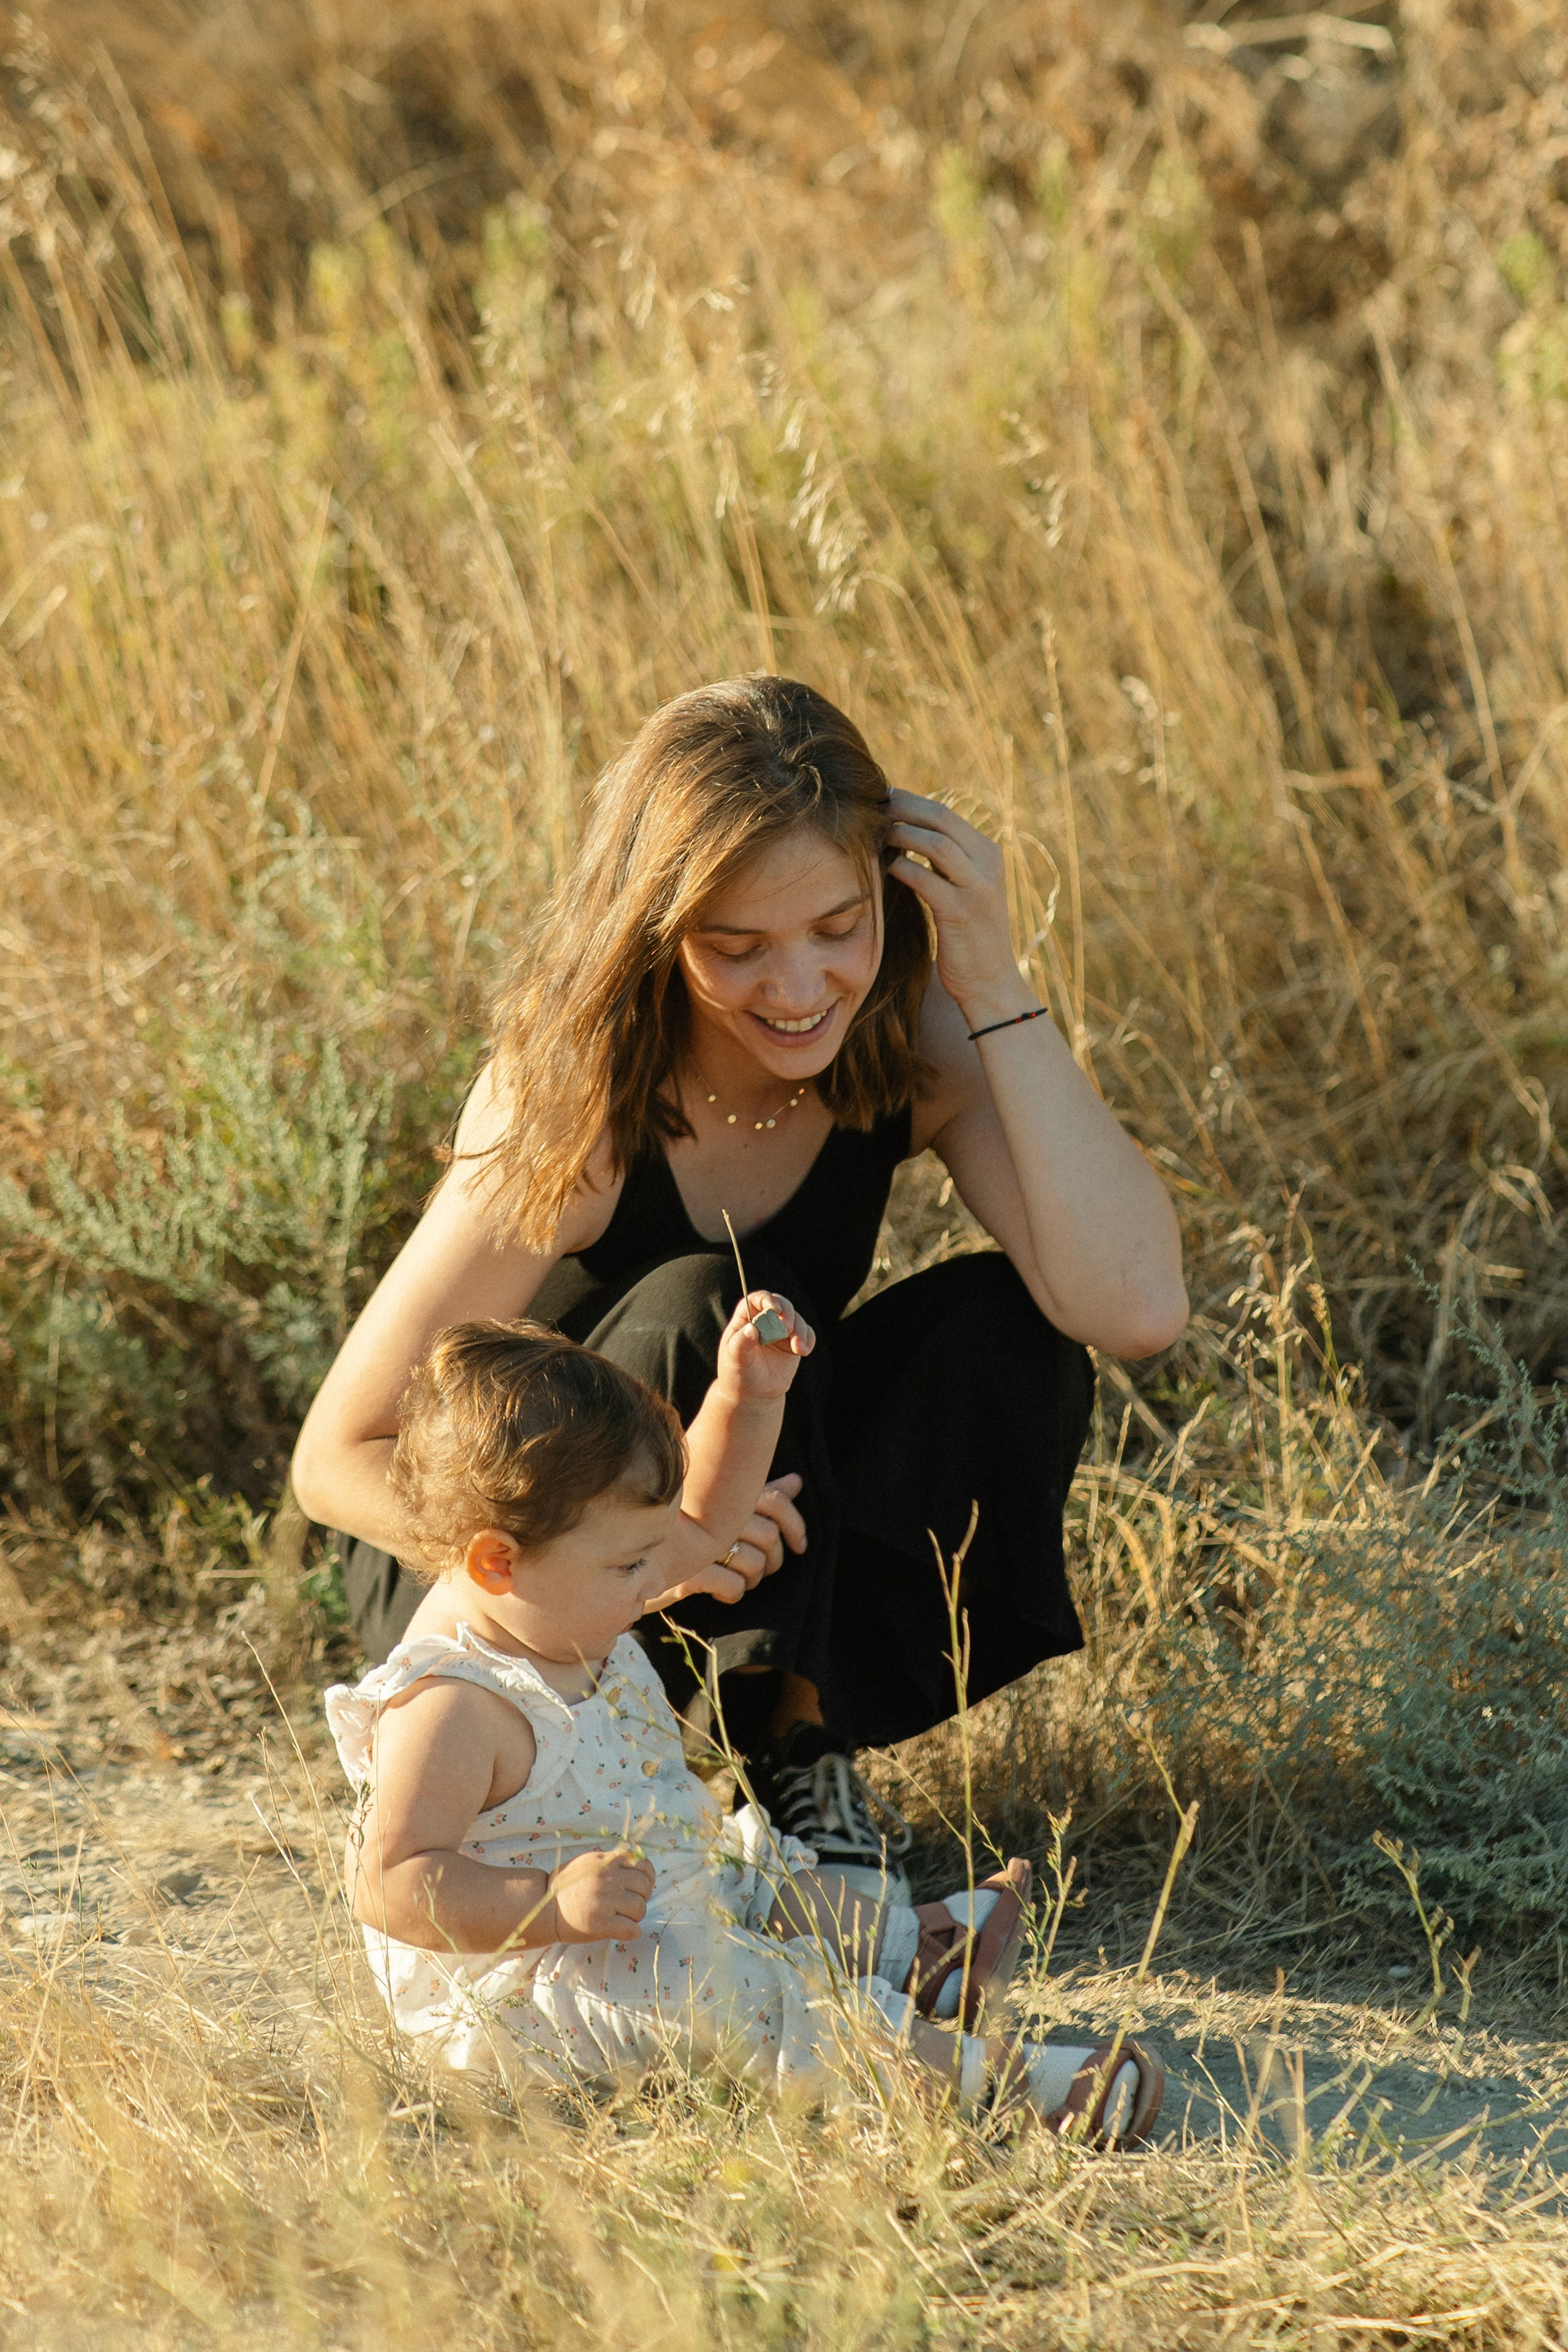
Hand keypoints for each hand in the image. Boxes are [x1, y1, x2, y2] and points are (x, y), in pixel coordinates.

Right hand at [546, 1847, 655, 1942]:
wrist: (543, 1909)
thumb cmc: (566, 1886)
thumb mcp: (588, 1863)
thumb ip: (611, 1861)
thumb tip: (638, 1859)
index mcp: (605, 1861)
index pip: (643, 1865)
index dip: (646, 1877)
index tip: (638, 1886)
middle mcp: (607, 1878)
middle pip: (645, 1887)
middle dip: (641, 1896)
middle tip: (627, 1904)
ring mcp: (605, 1901)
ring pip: (641, 1908)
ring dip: (634, 1915)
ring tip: (621, 1917)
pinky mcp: (601, 1924)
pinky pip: (632, 1929)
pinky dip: (631, 1931)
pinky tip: (621, 1930)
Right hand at [639, 1473, 806, 1611]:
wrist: (630, 1560)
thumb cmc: (682, 1533)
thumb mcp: (719, 1509)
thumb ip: (758, 1494)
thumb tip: (796, 1482)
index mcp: (723, 1492)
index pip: (776, 1500)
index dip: (796, 1524)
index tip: (801, 1545)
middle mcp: (712, 1511)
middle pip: (770, 1536)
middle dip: (773, 1560)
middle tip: (759, 1569)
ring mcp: (700, 1541)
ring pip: (754, 1563)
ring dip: (752, 1579)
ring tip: (737, 1579)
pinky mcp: (690, 1571)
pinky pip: (734, 1585)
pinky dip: (733, 1591)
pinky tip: (720, 1589)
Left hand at [715, 1289, 815, 1404]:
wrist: (755, 1393)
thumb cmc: (739, 1374)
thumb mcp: (735, 1359)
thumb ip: (740, 1343)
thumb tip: (751, 1328)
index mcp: (746, 1319)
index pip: (756, 1300)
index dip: (766, 1300)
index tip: (774, 1310)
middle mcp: (765, 1320)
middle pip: (781, 1304)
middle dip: (788, 1313)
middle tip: (787, 1328)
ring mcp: (781, 1330)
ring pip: (797, 1318)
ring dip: (800, 1330)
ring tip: (797, 1347)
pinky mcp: (793, 1342)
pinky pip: (807, 1334)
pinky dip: (808, 1340)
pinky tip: (803, 1351)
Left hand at [885, 786, 1027, 1021]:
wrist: (990, 983)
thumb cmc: (967, 937)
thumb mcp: (962, 890)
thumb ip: (945, 863)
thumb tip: (905, 832)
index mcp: (988, 854)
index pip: (946, 814)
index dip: (911, 802)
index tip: (883, 800)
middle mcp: (988, 865)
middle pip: (942, 819)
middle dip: (903, 808)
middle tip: (873, 808)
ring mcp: (978, 888)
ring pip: (937, 844)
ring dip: (902, 834)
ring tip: (876, 835)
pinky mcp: (961, 913)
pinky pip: (926, 879)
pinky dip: (902, 868)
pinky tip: (885, 868)